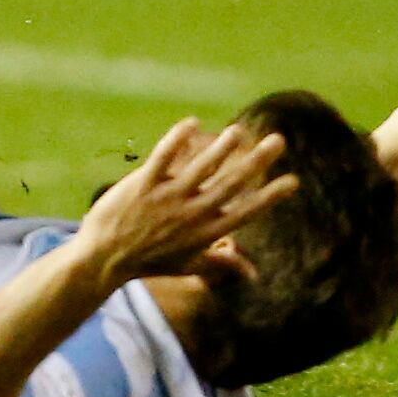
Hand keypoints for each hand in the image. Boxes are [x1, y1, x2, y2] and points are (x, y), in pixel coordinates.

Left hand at [76, 118, 295, 283]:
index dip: (270, 196)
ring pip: (200, 167)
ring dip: (222, 148)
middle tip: (278, 141)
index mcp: (206, 232)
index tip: (293, 181)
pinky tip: (193, 123)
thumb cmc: (149, 261)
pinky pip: (162, 157)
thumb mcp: (189, 266)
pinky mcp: (142, 184)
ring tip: (239, 131)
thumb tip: (253, 273)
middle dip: (257, 162)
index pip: (246, 212)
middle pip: (230, 183)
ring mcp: (167, 197)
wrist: (104, 258)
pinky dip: (177, 139)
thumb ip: (222, 263)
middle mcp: (191, 213)